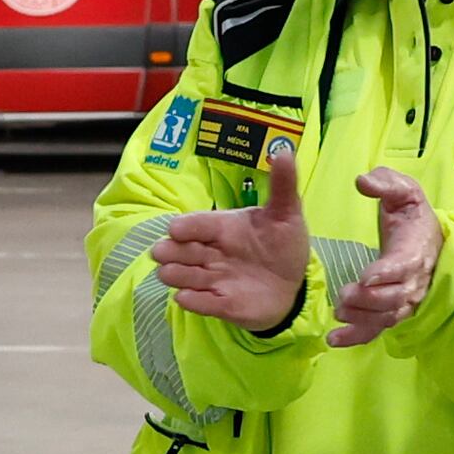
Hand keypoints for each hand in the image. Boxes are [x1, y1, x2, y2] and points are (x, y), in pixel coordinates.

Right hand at [149, 138, 314, 332]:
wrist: (293, 282)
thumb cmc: (283, 244)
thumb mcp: (287, 212)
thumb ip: (282, 184)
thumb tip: (285, 150)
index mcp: (223, 227)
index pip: (198, 224)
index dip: (186, 226)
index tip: (175, 229)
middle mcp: (212, 253)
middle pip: (182, 251)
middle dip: (170, 251)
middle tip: (160, 252)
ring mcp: (215, 279)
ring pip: (186, 277)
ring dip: (176, 276)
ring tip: (169, 274)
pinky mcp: (221, 304)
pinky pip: (202, 304)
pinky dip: (192, 301)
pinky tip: (185, 298)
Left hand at [327, 166, 440, 350]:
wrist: (429, 240)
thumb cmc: (412, 214)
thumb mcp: (404, 191)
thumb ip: (386, 184)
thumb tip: (363, 181)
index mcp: (415, 250)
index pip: (403, 266)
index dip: (386, 273)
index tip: (365, 276)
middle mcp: (413, 281)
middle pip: (393, 297)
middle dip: (368, 299)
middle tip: (342, 295)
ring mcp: (405, 300)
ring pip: (385, 316)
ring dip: (361, 319)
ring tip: (337, 314)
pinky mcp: (393, 311)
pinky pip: (377, 328)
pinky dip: (357, 337)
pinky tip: (335, 340)